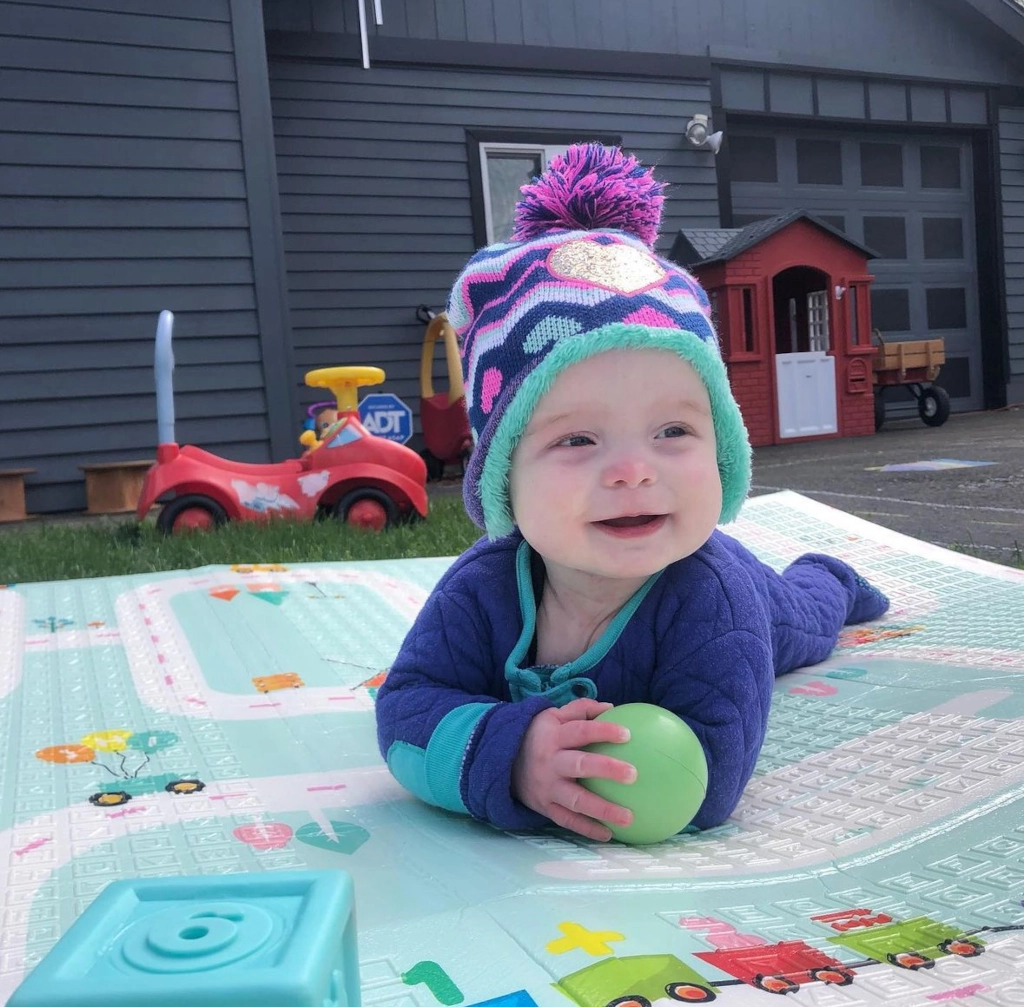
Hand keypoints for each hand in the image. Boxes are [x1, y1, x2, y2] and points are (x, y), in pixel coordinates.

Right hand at [511, 698, 635, 840]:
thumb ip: (580, 710)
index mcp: (553, 737)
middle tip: (633, 775)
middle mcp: (550, 762)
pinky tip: (609, 834)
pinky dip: (587, 829)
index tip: (627, 734)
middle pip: (580, 765)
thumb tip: (611, 708)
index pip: (580, 731)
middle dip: (606, 769)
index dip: (603, 731)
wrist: (501, 762)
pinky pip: (567, 820)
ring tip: (629, 818)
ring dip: (603, 809)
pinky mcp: (544, 807)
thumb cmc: (537, 735)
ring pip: (576, 800)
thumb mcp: (551, 716)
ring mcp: (547, 788)